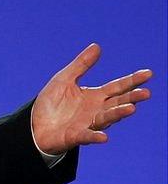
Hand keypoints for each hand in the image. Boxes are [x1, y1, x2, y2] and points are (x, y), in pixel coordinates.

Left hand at [32, 43, 152, 154]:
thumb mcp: (64, 79)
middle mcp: (96, 110)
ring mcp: (88, 124)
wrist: (34, 125)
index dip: (132, 80)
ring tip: (130, 109)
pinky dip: (95, 136)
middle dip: (131, 98)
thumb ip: (81, 65)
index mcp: (95, 96)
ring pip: (106, 118)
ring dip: (118, 114)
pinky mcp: (75, 136)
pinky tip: (104, 137)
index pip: (118, 87)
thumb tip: (97, 46)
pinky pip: (87, 136)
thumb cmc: (51, 103)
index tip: (148, 73)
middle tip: (145, 93)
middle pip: (117, 103)